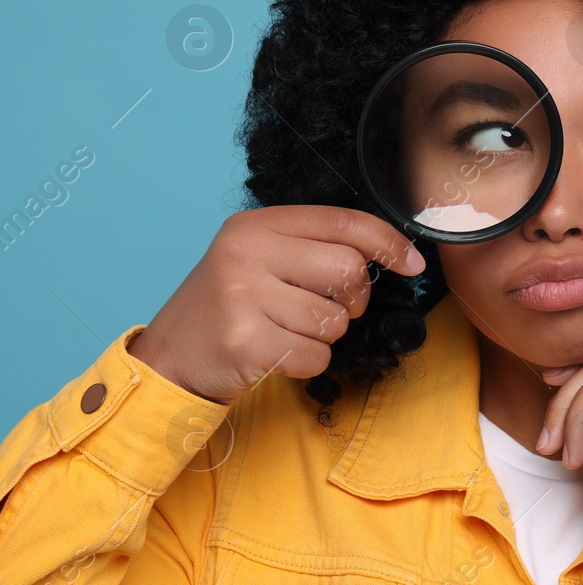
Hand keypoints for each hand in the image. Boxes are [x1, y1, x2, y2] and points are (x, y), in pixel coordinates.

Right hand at [126, 205, 425, 405]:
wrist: (168, 360)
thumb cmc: (229, 309)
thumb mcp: (259, 260)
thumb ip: (312, 248)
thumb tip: (393, 252)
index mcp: (255, 226)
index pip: (344, 222)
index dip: (388, 242)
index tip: (411, 264)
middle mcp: (246, 253)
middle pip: (349, 270)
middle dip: (351, 300)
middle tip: (321, 310)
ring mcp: (243, 296)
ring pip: (335, 319)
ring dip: (323, 335)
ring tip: (283, 331)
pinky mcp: (246, 341)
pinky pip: (317, 354)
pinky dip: (307, 362)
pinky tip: (275, 353)